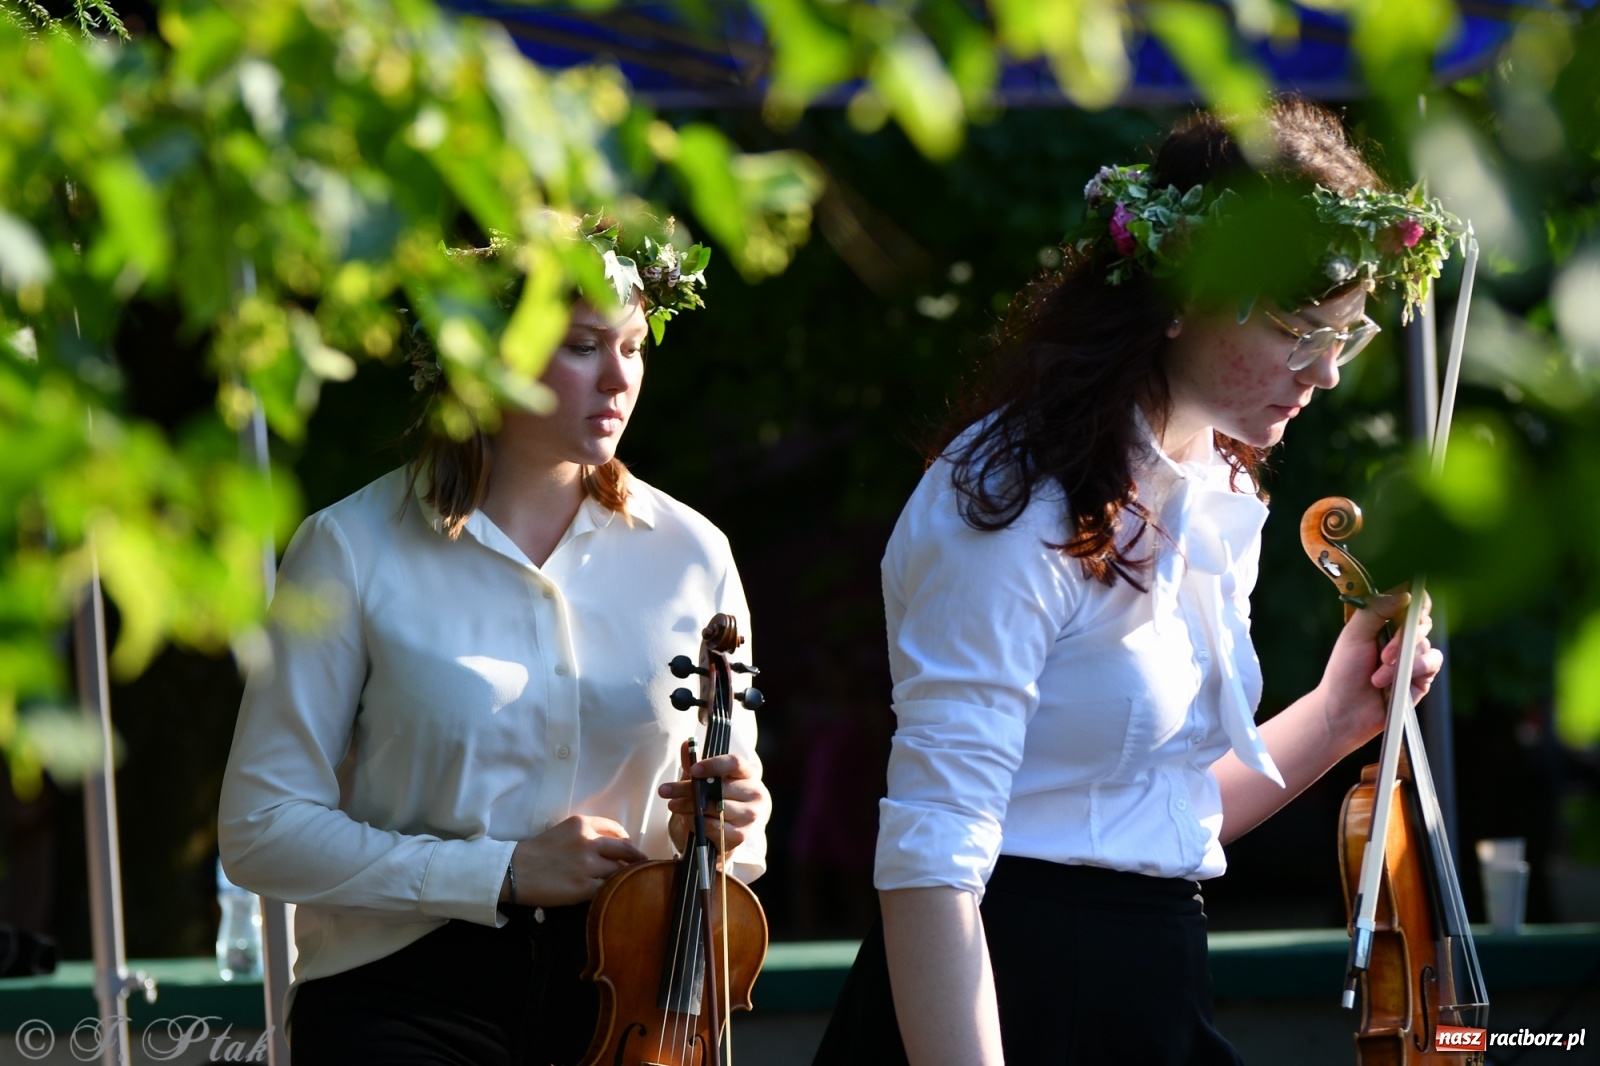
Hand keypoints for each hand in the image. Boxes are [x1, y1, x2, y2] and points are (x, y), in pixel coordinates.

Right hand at [507, 815, 646, 906]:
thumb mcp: (562, 831)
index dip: (626, 840)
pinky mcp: (584, 887)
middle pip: (626, 850)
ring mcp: (588, 865)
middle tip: (643, 865)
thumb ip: (586, 834)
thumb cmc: (536, 851)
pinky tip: (615, 894)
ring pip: (620, 871)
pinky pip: (609, 889)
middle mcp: (589, 841)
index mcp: (582, 824)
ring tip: (630, 882)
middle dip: (637, 859)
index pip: (615, 829)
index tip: (630, 847)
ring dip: (625, 877)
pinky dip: (614, 891)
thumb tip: (611, 845)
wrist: (514, 871)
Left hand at [660, 739, 767, 856]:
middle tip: (665, 790)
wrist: (724, 826)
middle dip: (689, 789)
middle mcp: (754, 793)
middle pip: (720, 788)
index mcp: (747, 773)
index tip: (693, 770)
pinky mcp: (741, 835)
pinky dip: (696, 823)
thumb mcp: (703, 777)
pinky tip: (686, 818)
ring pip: (716, 808)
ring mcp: (750, 816)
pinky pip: (714, 828)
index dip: (713, 765)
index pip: (735, 763)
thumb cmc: (715, 794)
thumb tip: (685, 744)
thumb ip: (694, 761)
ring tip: (674, 804)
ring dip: (689, 806)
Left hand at [1315, 585, 1443, 753]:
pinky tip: (1395, 683)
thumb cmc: (1344, 672)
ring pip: (1425, 643)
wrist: (1345, 710)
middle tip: (1382, 656)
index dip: (1414, 598)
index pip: (1409, 600)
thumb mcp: (1354, 634)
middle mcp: (1402, 636)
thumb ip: (1376, 610)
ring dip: (1402, 661)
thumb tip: (1405, 593)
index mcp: (1384, 622)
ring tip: (1378, 678)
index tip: (1409, 603)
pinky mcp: (1423, 676)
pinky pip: (1432, 662)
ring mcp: (1414, 656)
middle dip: (1403, 638)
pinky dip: (1415, 670)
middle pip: (1421, 620)